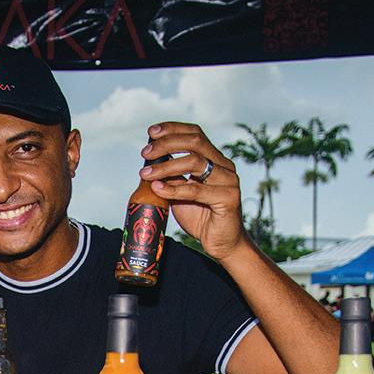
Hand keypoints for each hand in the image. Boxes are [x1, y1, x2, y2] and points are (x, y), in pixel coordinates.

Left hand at [140, 123, 247, 261]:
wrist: (220, 244)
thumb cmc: (201, 218)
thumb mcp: (181, 193)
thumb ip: (171, 177)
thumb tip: (149, 162)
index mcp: (215, 160)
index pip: (195, 134)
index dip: (173, 129)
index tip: (151, 133)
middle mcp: (224, 166)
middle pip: (195, 142)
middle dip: (167, 144)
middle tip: (145, 153)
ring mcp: (228, 181)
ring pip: (195, 163)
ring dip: (166, 166)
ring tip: (145, 173)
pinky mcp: (228, 198)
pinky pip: (197, 190)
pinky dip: (174, 188)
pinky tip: (157, 188)